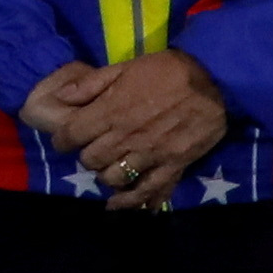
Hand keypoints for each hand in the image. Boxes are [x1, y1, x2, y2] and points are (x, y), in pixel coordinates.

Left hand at [55, 47, 230, 207]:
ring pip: (113, 179)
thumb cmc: (165, 71)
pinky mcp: (171, 167)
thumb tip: (61, 96)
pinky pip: (147, 191)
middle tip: (89, 150)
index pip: (72, 135)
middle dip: (85, 156)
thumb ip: (91, 84)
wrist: (212, 84)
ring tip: (107, 168)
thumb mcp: (124, 68)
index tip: (63, 139)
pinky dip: (131, 201)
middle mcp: (125, 137)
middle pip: (90, 160)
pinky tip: (119, 204)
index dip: (62, 139)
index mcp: (110, 111)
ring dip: (105, 176)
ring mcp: (149, 155)